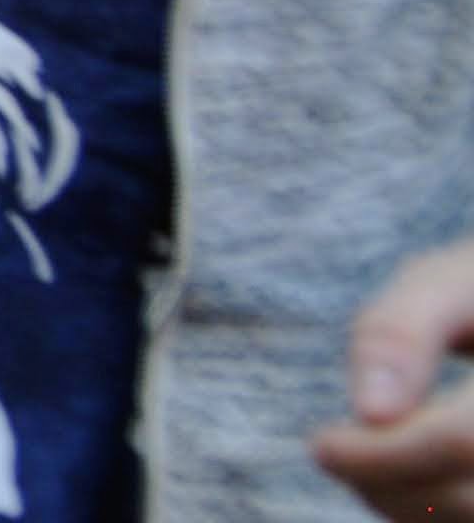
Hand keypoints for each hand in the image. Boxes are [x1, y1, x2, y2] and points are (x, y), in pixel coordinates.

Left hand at [318, 235, 473, 517]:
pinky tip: (406, 474)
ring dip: (409, 502)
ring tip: (368, 457)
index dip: (387, 454)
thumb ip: (402, 331)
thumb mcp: (449, 282)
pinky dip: (435, 509)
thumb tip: (368, 411)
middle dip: (390, 480)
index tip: (323, 443)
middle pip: (472, 499)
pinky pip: (473, 516)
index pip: (465, 442)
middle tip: (336, 450)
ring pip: (472, 517)